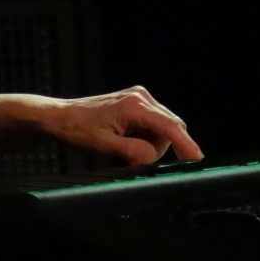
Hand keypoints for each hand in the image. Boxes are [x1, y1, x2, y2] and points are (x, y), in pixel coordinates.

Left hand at [45, 86, 203, 164]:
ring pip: (163, 128)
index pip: (169, 126)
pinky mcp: (137, 103)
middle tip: (138, 163)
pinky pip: (154, 124)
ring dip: (152, 145)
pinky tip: (129, 144)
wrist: (62, 117)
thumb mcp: (102, 146)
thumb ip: (130, 151)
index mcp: (134, 106)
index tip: (197, 160)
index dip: (185, 144)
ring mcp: (140, 98)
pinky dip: (147, 138)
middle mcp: (142, 97)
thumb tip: (153, 157)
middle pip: (170, 127)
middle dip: (161, 149)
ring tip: (127, 152)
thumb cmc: (78, 130)